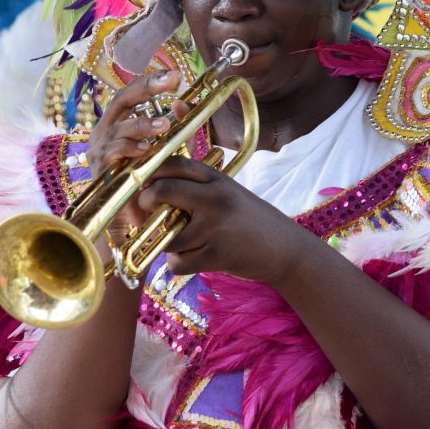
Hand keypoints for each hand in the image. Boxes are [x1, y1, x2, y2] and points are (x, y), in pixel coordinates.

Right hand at [85, 70, 189, 242]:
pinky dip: (130, 149)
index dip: (150, 82)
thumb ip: (177, 129)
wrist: (132, 220)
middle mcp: (106, 132)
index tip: (174, 76)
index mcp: (120, 122)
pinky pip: (112, 153)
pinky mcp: (99, 170)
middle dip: (144, 89)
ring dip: (142, 124)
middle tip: (168, 82)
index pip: (131, 95)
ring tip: (164, 125)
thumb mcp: (168, 151)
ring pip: (118, 127)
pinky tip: (147, 150)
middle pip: (120, 101)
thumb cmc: (148, 182)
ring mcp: (99, 150)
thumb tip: (184, 102)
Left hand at [136, 156, 308, 283]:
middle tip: (146, 213)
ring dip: (167, 244)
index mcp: (217, 180)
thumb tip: (157, 174)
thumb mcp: (228, 192)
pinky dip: (178, 265)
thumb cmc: (252, 221)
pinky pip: (177, 262)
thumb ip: (197, 185)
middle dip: (145, 204)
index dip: (151, 173)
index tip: (144, 185)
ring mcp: (215, 227)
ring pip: (166, 236)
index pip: (174, 164)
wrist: (285, 249)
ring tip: (183, 243)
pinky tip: (193, 259)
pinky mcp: (216, 254)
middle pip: (161, 192)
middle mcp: (215, 198)